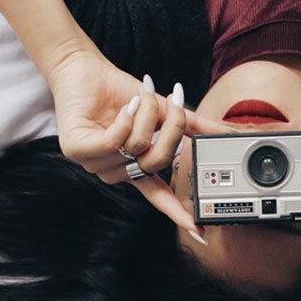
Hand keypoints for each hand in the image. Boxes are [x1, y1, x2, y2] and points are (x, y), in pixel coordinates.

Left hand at [46, 52, 227, 233]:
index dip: (179, 212)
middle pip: (157, 161)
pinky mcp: (76, 149)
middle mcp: (115, 170)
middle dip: (170, 126)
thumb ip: (190, 126)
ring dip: (145, 114)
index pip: (159, 196)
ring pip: (136, 148)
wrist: (86, 69)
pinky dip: (124, 120)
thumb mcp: (163, 111)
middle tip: (170, 100)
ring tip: (139, 97)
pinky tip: (124, 108)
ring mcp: (94, 163)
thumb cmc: (120, 92)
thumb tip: (224, 131)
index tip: (198, 231)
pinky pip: (112, 143)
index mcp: (135, 167)